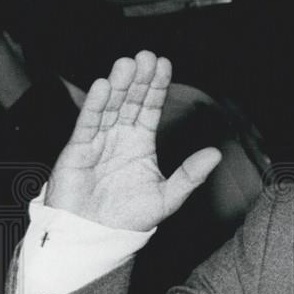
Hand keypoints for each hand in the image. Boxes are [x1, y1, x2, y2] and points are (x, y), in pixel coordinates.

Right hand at [44, 51, 221, 230]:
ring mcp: (98, 141)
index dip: (156, 86)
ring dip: (119, 85)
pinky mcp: (78, 150)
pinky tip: (104, 86)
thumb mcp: (167, 197)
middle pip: (130, 101)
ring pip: (110, 107)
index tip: (164, 64)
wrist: (96, 237)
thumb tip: (216, 154)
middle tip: (147, 55)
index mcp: (140, 143)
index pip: (150, 108)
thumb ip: (190, 175)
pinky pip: (88, 124)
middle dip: (139, 79)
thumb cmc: (128, 219)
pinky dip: (95, 105)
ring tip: (128, 63)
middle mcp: (119, 136)